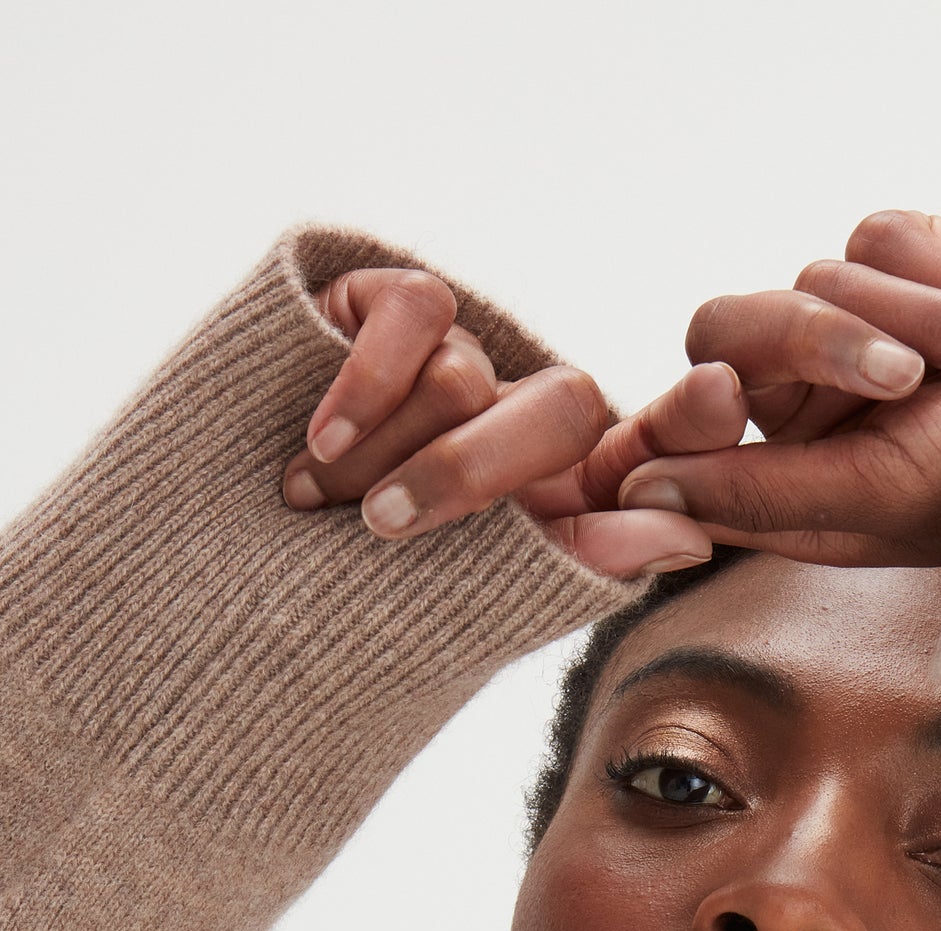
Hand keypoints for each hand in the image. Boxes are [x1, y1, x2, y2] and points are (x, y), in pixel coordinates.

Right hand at [281, 268, 744, 580]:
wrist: (217, 587)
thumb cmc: (345, 616)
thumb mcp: (472, 600)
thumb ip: (584, 559)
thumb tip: (691, 535)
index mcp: (558, 497)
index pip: (647, 444)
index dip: (686, 419)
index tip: (723, 401)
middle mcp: (512, 418)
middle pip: (562, 405)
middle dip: (475, 470)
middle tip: (388, 528)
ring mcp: (449, 360)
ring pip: (467, 373)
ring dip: (382, 454)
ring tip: (312, 505)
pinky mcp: (380, 304)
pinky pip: (414, 313)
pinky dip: (363, 385)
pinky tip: (316, 444)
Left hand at [616, 211, 940, 566]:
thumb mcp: (871, 502)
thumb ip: (752, 495)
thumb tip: (637, 490)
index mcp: (778, 468)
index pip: (684, 416)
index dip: (689, 405)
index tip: (722, 402)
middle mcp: (801, 391)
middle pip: (730, 325)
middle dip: (818, 343)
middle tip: (901, 381)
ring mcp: (850, 316)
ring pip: (818, 276)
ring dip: (921, 328)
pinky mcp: (906, 254)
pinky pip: (884, 237)